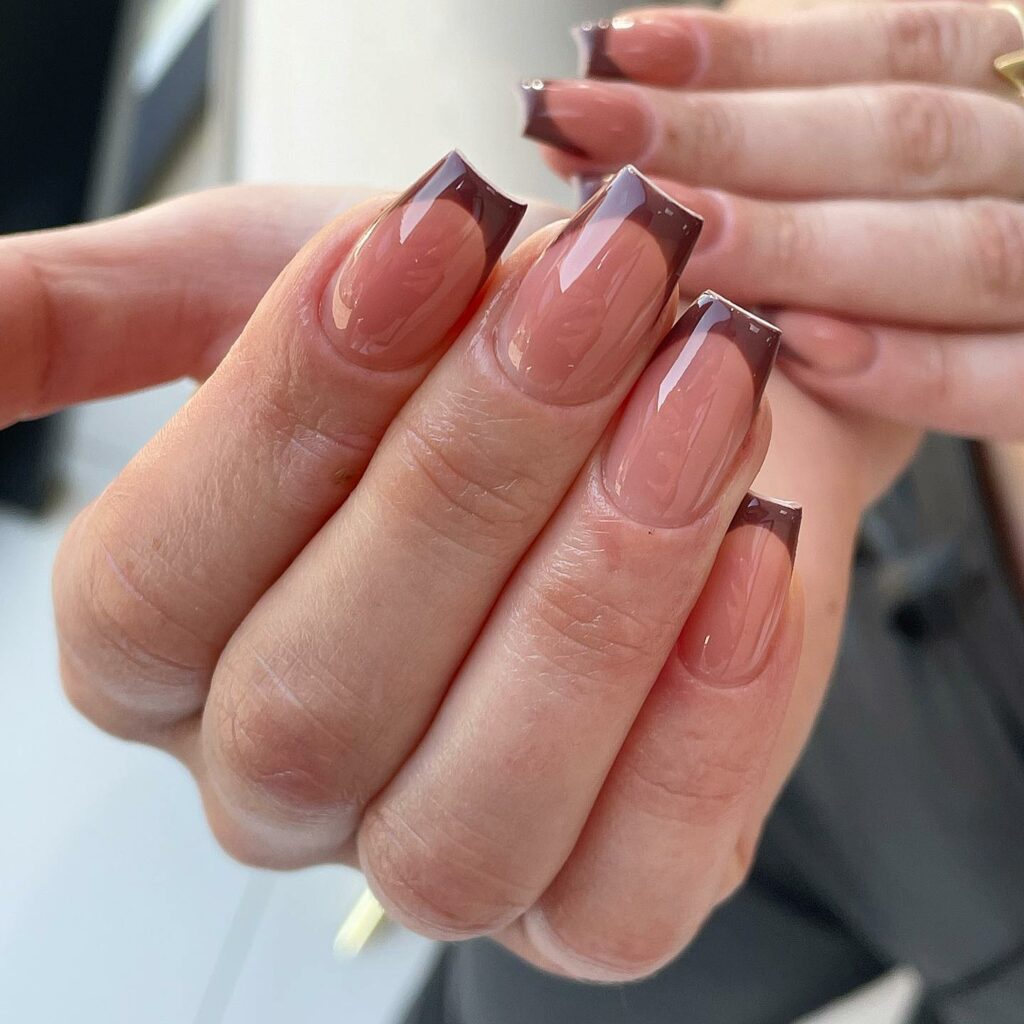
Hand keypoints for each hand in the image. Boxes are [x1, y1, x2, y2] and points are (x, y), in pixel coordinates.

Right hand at [28, 156, 819, 978]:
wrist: (660, 376)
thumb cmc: (470, 334)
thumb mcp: (262, 284)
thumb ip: (98, 322)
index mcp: (174, 655)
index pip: (154, 589)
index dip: (291, 406)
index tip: (429, 236)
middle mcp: (291, 781)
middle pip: (316, 703)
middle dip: (472, 475)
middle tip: (597, 289)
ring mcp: (446, 857)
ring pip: (473, 812)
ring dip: (598, 589)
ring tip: (696, 393)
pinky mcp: (601, 901)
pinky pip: (630, 886)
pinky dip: (703, 717)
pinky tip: (753, 550)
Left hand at [521, 0, 1023, 436]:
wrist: (1022, 315)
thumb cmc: (916, 227)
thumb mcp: (870, 144)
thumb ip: (783, 118)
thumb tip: (617, 101)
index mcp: (1012, 81)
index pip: (892, 45)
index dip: (749, 55)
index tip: (612, 55)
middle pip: (903, 139)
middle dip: (733, 142)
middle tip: (588, 141)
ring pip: (962, 251)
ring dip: (803, 248)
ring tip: (672, 243)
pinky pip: (1013, 382)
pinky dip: (915, 371)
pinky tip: (799, 349)